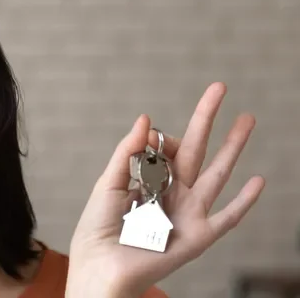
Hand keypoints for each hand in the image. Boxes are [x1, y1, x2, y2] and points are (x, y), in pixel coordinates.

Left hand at [66, 82, 264, 296]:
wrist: (100, 268)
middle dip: (207, 119)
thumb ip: (127, 153)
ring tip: (247, 118)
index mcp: (149, 181)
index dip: (159, 139)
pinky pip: (227, 217)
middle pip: (196, 150)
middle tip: (219, 87)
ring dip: (233, 146)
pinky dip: (244, 201)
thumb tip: (146, 118)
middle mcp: (172, 193)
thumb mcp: (108, 184)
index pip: (164, 148)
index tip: (148, 140)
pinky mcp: (198, 236)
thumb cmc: (98, 230)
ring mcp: (188, 213)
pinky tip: (258, 180)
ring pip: (217, 173)